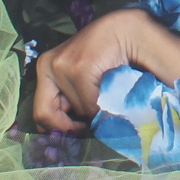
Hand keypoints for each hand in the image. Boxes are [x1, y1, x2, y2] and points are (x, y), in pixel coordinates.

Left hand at [32, 9, 179, 131]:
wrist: (138, 35)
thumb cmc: (116, 63)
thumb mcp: (89, 86)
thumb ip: (75, 106)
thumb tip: (70, 144)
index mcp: (46, 69)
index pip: (41, 114)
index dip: (62, 132)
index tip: (83, 136)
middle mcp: (48, 64)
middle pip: (48, 116)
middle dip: (74, 127)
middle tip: (97, 124)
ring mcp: (60, 63)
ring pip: (76, 110)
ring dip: (97, 111)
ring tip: (113, 91)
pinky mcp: (76, 65)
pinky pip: (90, 103)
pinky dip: (106, 104)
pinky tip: (118, 85)